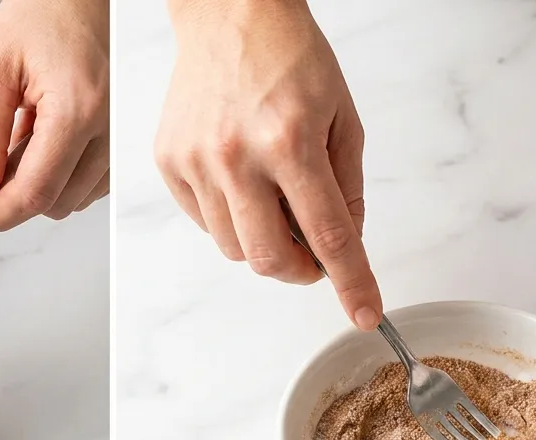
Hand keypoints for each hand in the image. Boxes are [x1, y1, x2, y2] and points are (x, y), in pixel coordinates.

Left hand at [0, 0, 109, 230]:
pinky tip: (45, 140)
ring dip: (41, 185)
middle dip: (17, 196)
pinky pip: (92, 183)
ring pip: (75, 199)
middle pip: (57, 203)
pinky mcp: (122, 138)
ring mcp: (120, 135)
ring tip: (22, 138)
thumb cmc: (45, 12)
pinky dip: (62, 174)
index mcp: (78, 110)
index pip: (37, 193)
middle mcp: (108, 128)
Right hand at [155, 0, 379, 329]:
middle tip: (313, 253)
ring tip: (275, 202)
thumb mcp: (342, 116)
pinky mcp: (170, 162)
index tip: (365, 313)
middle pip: (271, 259)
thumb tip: (343, 242)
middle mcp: (238, 156)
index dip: (351, 282)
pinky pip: (204, 223)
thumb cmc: (289, 56)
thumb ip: (348, 186)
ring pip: (235, 248)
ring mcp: (197, 162)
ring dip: (264, 243)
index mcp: (290, 141)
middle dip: (300, 270)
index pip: (329, 235)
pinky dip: (231, 219)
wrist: (230, 15)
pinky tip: (242, 181)